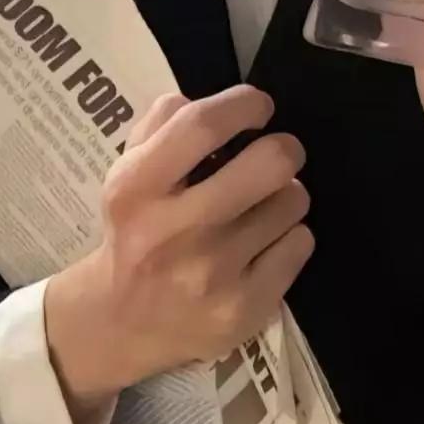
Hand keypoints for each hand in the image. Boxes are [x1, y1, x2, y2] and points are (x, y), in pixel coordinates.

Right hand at [44, 85, 312, 403]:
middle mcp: (175, 231)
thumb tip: (219, 102)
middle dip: (284, 148)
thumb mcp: (128, 168)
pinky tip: (266, 241)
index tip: (258, 106)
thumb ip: (164, 121)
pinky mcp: (245, 308)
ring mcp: (213, 275)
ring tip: (263, 204)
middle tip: (277, 154)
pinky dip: (290, 235)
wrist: (122, 321)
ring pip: (292, 201)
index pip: (202, 125)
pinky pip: (300, 244)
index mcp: (138, 188)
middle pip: (269, 163)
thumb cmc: (136, 227)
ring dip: (285, 194)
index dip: (243, 104)